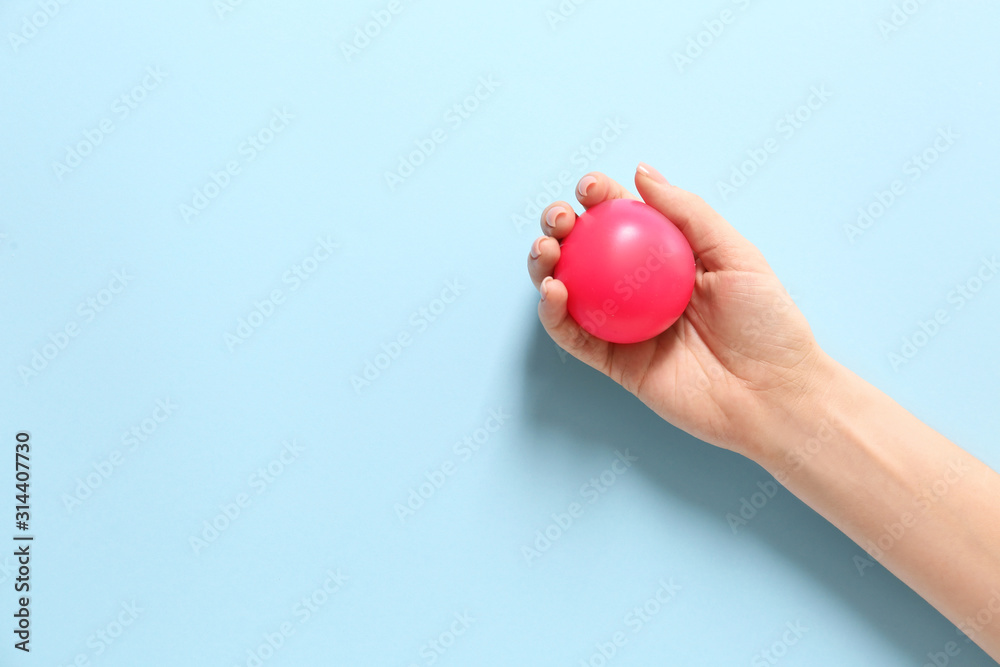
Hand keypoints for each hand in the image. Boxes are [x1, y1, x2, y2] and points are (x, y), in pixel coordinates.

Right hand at [527, 164, 829, 458]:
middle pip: (585, 250)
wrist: (773, 395)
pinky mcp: (614, 363)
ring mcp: (623, 326)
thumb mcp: (737, 255)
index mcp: (667, 258)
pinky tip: (554, 292)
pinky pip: (574, 337)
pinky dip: (554, 315)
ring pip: (569, 290)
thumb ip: (689, 213)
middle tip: (561, 218)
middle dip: (561, 225)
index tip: (590, 187)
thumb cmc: (768, 324)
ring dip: (544, 265)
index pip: (622, 219)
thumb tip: (641, 172)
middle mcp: (638, 289)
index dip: (598, 197)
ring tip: (546, 249)